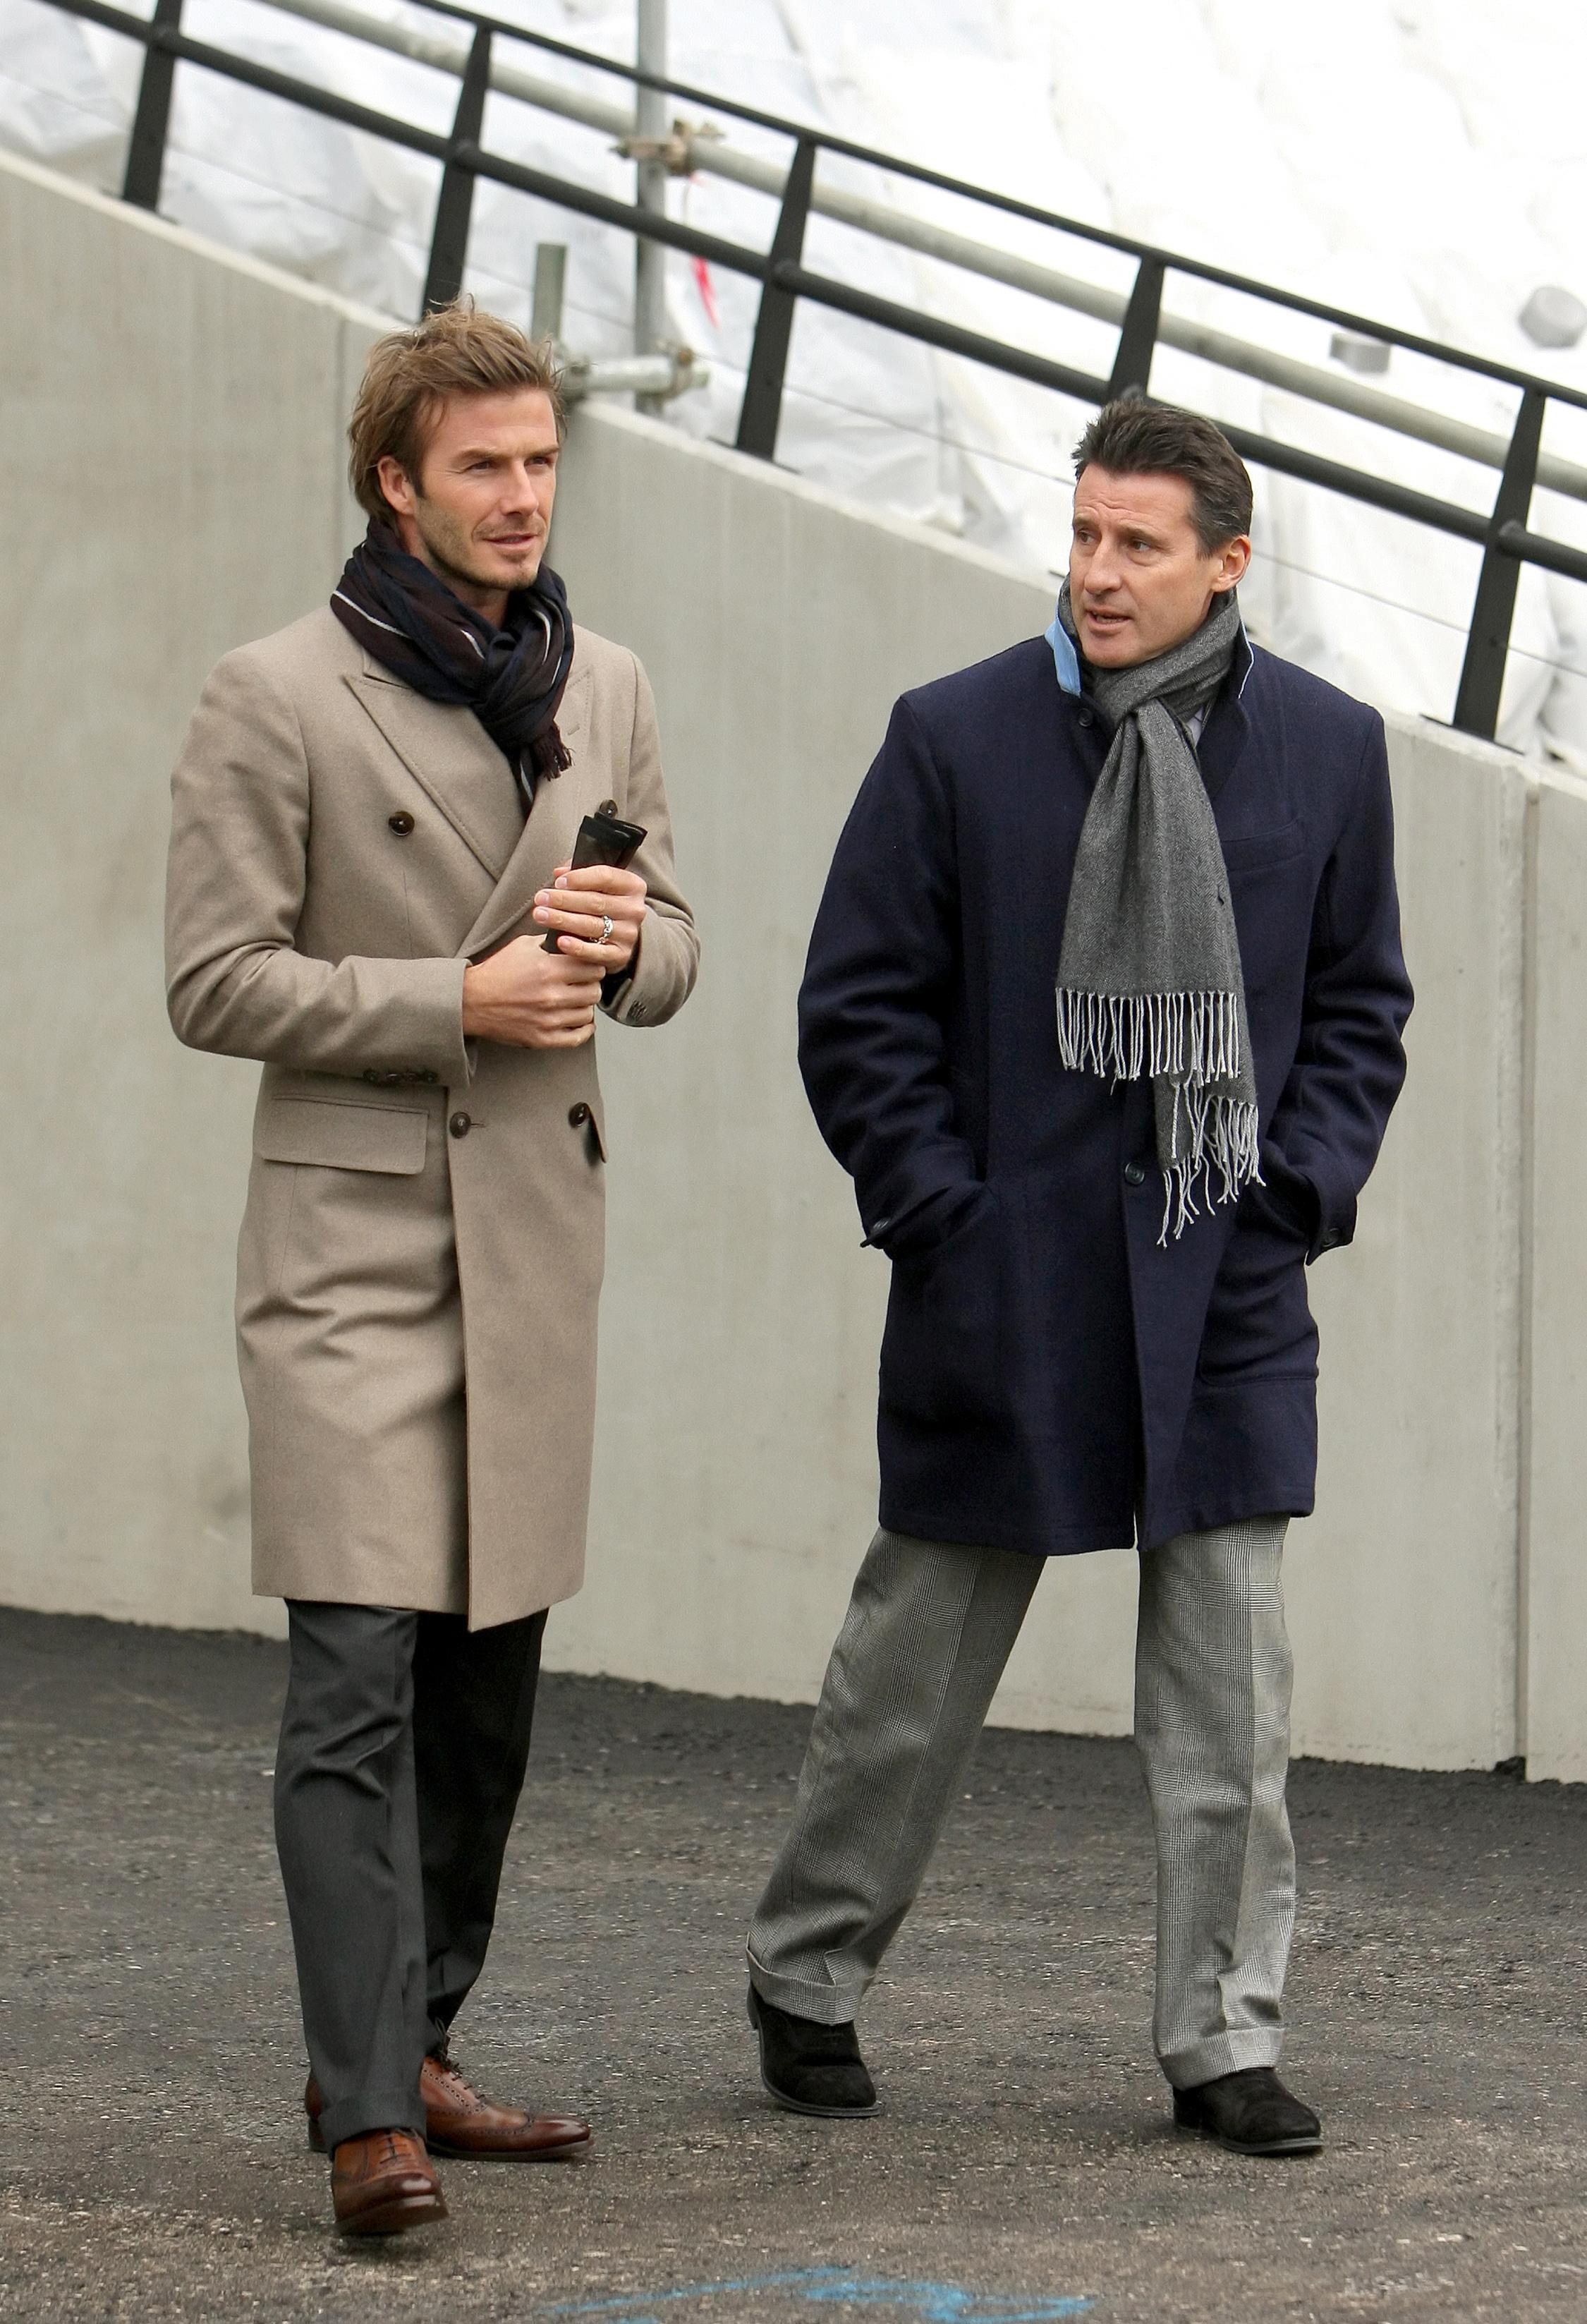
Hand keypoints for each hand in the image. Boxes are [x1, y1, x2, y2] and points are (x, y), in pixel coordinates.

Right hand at [461, 936, 603, 1049]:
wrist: (471, 1001)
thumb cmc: (496, 972)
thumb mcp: (522, 946)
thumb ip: (550, 941)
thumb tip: (574, 937)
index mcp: (549, 969)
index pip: (593, 967)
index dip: (593, 965)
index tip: (588, 965)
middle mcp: (551, 996)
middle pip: (594, 991)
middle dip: (591, 984)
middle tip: (584, 982)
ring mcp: (548, 1020)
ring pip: (588, 1013)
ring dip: (585, 1005)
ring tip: (577, 999)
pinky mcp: (542, 1039)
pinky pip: (577, 1038)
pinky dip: (584, 1029)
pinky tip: (580, 1020)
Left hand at [532, 862, 647, 975]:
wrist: (619, 935)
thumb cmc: (603, 904)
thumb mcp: (598, 884)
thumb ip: (579, 873)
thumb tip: (559, 873)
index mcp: (632, 886)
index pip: (605, 877)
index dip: (579, 878)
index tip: (557, 882)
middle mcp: (635, 910)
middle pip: (595, 902)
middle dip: (563, 900)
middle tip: (540, 899)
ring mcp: (629, 934)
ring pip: (592, 925)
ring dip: (562, 920)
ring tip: (540, 915)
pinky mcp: (621, 955)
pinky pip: (597, 952)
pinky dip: (578, 947)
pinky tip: (560, 941)